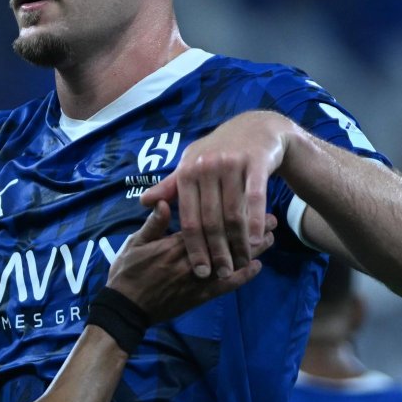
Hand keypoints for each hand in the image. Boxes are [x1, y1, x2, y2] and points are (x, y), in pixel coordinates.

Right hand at [106, 202, 276, 319]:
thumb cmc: (127, 272)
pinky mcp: (199, 297)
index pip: (208, 224)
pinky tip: (257, 268)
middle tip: (272, 219)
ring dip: (252, 251)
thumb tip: (166, 201)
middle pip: (226, 242)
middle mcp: (191, 261)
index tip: (248, 199)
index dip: (230, 212)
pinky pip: (225, 287)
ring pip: (231, 262)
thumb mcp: (134, 243)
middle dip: (249, 229)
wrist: (125, 309)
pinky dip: (242, 277)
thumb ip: (153, 224)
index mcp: (174, 245)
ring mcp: (197, 281)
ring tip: (271, 238)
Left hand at [137, 111, 297, 278]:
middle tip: (222, 273)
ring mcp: (232, 164)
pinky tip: (258, 241)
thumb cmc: (218, 150)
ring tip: (240, 263)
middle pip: (211, 220)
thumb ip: (171, 186)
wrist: (255, 127)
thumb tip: (143, 203)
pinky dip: (256, 221)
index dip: (194, 247)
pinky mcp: (256, 163)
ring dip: (238, 243)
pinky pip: (255, 198)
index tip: (199, 271)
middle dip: (217, 251)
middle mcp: (207, 167)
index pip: (189, 218)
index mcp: (187, 171)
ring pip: (234, 213)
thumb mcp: (191, 163)